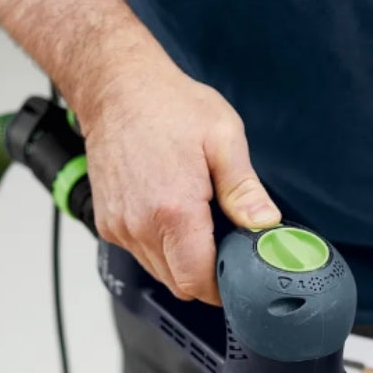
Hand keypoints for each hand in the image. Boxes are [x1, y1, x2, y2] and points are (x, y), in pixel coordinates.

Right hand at [77, 60, 280, 303]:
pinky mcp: (107, 222)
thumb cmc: (168, 105)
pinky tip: (176, 221)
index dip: (223, 288)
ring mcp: (120, 225)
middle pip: (180, 284)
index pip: (198, 281)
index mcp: (173, 210)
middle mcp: (140, 224)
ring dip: (184, 264)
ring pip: (160, 273)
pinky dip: (162, 250)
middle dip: (208, 276)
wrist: (116, 85)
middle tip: (228, 250)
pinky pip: (141, 255)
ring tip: (202, 229)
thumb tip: (265, 224)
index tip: (241, 278)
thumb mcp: (224, 139)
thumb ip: (245, 190)